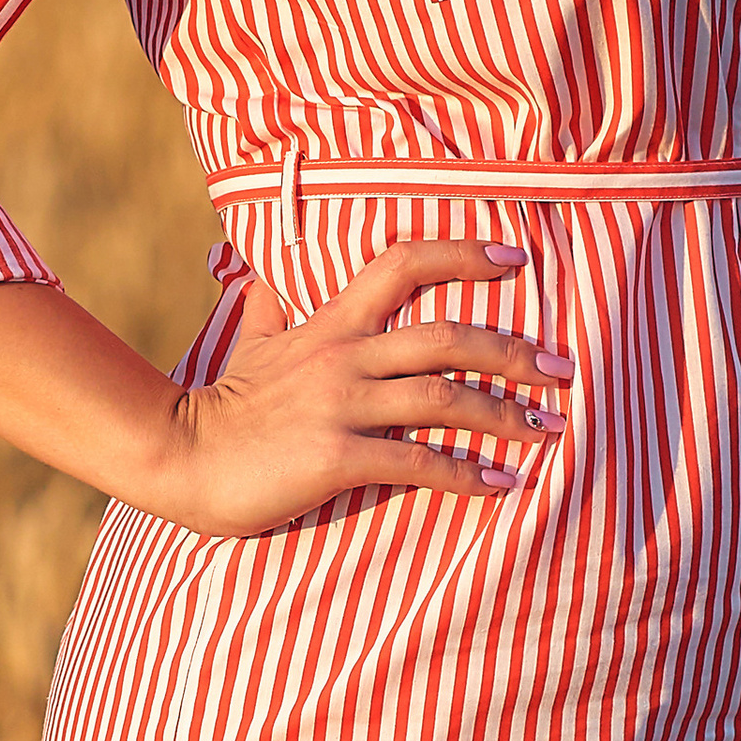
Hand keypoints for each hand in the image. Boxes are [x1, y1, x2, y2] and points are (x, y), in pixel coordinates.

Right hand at [156, 237, 572, 538]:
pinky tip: (502, 485)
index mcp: (330, 325)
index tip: (514, 258)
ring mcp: (340, 406)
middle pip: (447, 336)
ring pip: (444, 397)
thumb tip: (262, 280)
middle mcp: (343, 356)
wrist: (177, 456)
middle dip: (514, 351)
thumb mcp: (248, 346)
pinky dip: (467, 474)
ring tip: (549, 429)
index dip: (463, 254)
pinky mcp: (336, 458)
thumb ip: (268, 313)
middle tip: (562, 369)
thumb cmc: (220, 408)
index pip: (403, 264)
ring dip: (507, 414)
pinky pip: (418, 462)